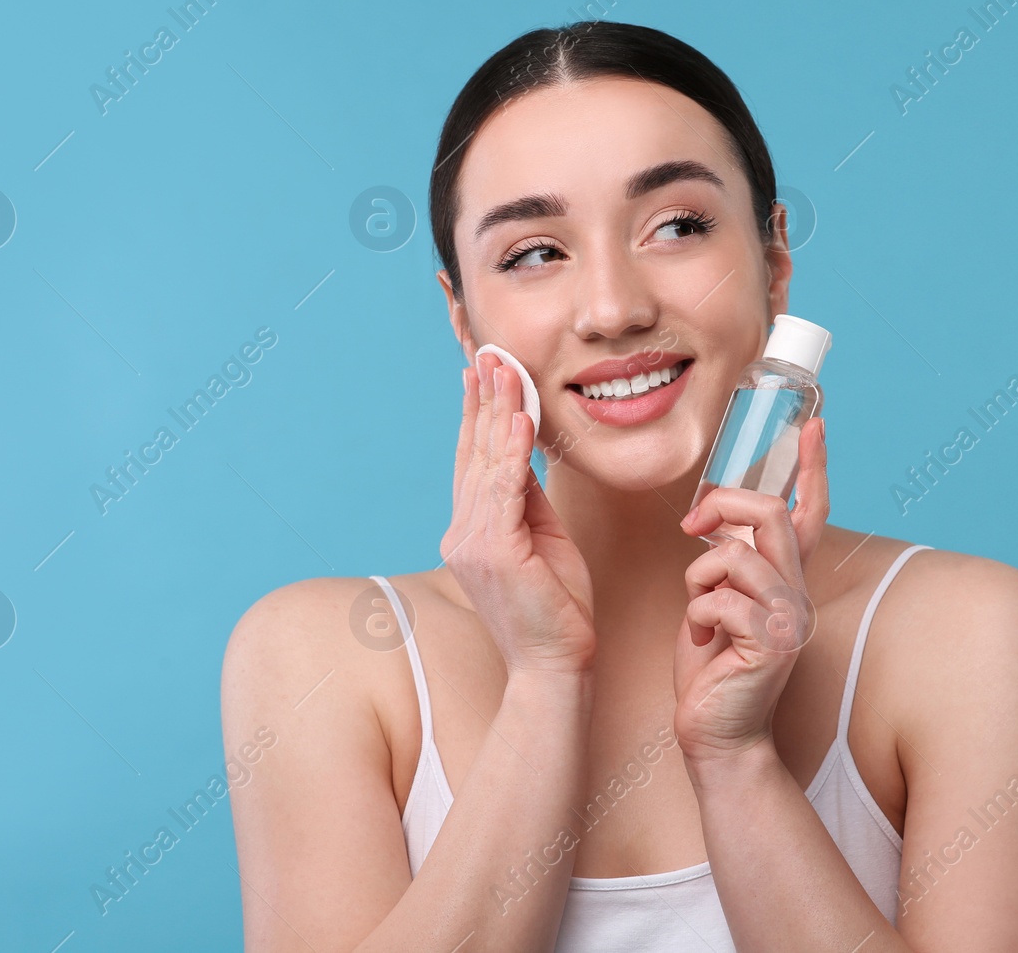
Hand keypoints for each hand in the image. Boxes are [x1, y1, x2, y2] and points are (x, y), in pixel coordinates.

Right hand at [440, 351, 596, 674]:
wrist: (555, 667)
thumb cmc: (555, 609)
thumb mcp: (543, 539)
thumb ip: (528, 498)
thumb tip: (522, 453)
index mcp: (471, 530)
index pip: (474, 459)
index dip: (478, 412)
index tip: (483, 370)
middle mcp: (462, 532)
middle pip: (474, 451)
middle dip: (483, 398)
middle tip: (488, 350)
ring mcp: (472, 543)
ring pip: (487, 462)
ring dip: (498, 410)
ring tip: (503, 368)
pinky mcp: (494, 553)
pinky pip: (504, 490)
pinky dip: (511, 451)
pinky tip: (518, 419)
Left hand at [672, 416, 828, 765]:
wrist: (716, 736)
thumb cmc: (712, 670)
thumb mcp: (718, 600)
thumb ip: (729, 562)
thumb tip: (716, 518)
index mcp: (786, 580)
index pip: (808, 513)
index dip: (813, 468)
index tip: (814, 426)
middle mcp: (797, 594)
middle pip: (768, 514)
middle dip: (722, 507)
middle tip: (692, 526)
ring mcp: (789, 619)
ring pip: (737, 555)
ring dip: (700, 574)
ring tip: (699, 606)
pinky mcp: (771, 644)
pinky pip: (722, 598)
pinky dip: (699, 612)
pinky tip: (703, 637)